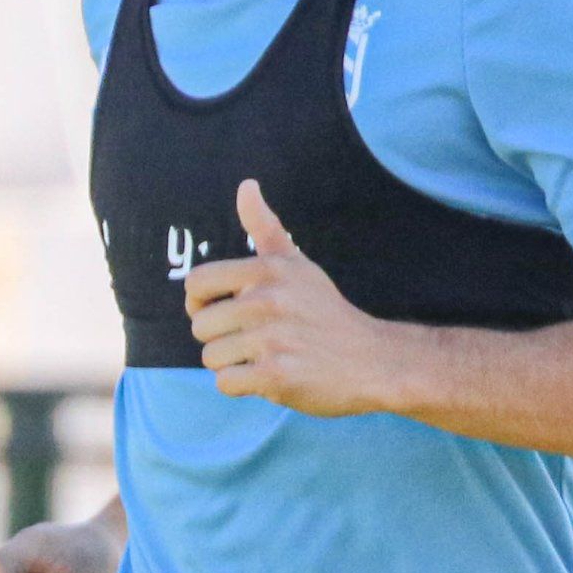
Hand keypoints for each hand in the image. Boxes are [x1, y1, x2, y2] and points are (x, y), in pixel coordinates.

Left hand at [185, 181, 415, 415]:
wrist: (375, 360)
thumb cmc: (327, 313)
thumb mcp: (299, 266)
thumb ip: (266, 227)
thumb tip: (246, 185)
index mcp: (267, 270)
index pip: (196, 283)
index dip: (201, 303)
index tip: (225, 312)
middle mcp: (268, 301)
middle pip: (200, 326)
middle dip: (222, 339)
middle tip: (259, 341)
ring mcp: (272, 339)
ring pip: (211, 357)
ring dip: (234, 365)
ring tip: (268, 358)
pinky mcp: (277, 375)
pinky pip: (226, 382)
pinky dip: (243, 387)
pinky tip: (272, 377)